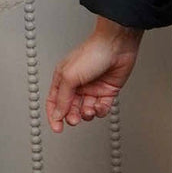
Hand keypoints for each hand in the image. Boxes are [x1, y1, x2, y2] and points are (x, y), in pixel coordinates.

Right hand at [46, 18, 144, 132]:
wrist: (117, 44)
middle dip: (72, 117)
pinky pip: (101, 107)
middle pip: (70, 109)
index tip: (57, 128)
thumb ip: (62, 98)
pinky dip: (100, 110)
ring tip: (89, 110)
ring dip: (87, 114)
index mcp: (63, 78)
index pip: (54, 102)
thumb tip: (57, 114)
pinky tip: (100, 106)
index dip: (54, 116)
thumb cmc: (92, 52)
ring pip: (86, 110)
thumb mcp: (69, 76)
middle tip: (75, 119)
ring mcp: (93, 88)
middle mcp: (77, 84)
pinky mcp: (107, 91)